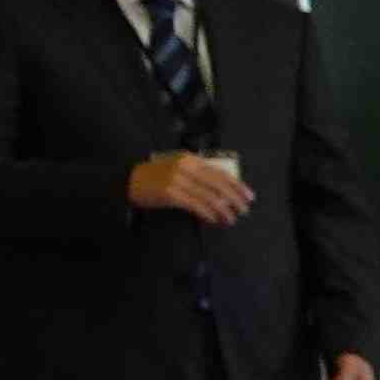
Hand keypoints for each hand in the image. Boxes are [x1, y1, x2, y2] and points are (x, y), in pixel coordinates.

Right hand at [125, 152, 249, 223]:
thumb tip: (224, 191)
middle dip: (234, 199)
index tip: (249, 196)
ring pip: (208, 196)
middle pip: (218, 184)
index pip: (220, 172)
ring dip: (222, 210)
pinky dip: (207, 213)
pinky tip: (214, 220)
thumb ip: (199, 175)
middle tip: (244, 210)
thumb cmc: (157, 176)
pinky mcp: (170, 193)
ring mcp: (177, 180)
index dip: (237, 185)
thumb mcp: (179, 169)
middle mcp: (186, 167)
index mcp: (191, 160)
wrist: (129, 181)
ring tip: (230, 219)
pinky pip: (195, 204)